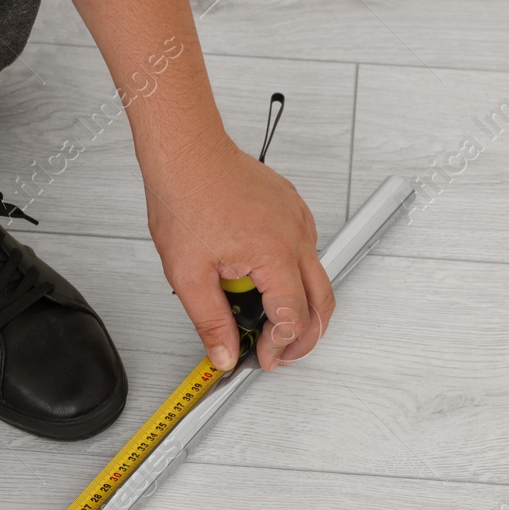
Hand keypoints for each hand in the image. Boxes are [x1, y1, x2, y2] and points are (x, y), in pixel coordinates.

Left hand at [143, 136, 334, 370]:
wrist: (186, 151)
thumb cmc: (185, 197)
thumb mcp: (188, 274)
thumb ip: (211, 321)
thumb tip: (224, 355)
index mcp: (275, 253)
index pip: (293, 318)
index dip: (278, 347)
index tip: (260, 358)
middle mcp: (296, 235)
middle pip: (323, 303)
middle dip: (304, 337)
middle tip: (280, 354)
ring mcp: (298, 219)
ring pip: (317, 277)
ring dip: (298, 305)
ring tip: (264, 320)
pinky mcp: (293, 208)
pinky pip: (305, 251)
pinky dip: (292, 275)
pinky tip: (262, 281)